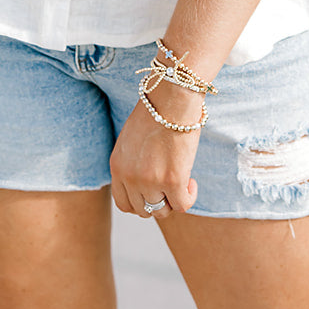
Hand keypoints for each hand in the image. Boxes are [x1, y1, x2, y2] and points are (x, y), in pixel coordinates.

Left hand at [109, 83, 203, 218]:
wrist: (171, 97)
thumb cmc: (156, 111)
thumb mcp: (132, 139)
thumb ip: (133, 161)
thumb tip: (146, 178)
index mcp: (117, 166)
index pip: (123, 203)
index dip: (140, 202)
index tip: (154, 191)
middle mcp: (130, 177)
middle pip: (142, 210)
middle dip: (158, 202)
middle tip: (170, 186)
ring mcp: (150, 181)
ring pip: (161, 211)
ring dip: (173, 201)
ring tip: (182, 181)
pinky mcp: (172, 180)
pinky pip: (181, 205)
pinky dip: (189, 197)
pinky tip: (192, 182)